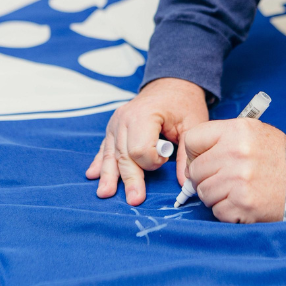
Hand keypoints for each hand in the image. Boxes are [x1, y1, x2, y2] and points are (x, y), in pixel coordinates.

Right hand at [86, 78, 208, 205]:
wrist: (171, 85)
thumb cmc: (183, 104)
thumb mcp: (193, 124)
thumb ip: (186, 154)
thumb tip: (184, 184)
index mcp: (144, 115)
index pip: (140, 150)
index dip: (153, 162)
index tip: (165, 158)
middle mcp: (124, 118)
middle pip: (124, 156)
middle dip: (130, 179)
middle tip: (135, 200)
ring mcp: (116, 123)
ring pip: (111, 154)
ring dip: (109, 176)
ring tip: (105, 193)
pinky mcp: (113, 128)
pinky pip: (104, 147)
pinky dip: (99, 162)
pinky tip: (92, 174)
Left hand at [184, 118, 285, 223]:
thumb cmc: (274, 156)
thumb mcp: (250, 132)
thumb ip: (219, 138)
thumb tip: (189, 163)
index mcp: (236, 131)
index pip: (191, 140)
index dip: (194, 153)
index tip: (204, 159)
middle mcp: (236, 154)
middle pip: (195, 170)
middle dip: (205, 177)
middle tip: (224, 178)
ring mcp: (239, 181)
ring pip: (204, 192)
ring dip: (216, 195)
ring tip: (236, 189)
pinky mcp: (244, 205)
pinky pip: (217, 210)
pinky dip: (227, 210)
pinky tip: (243, 201)